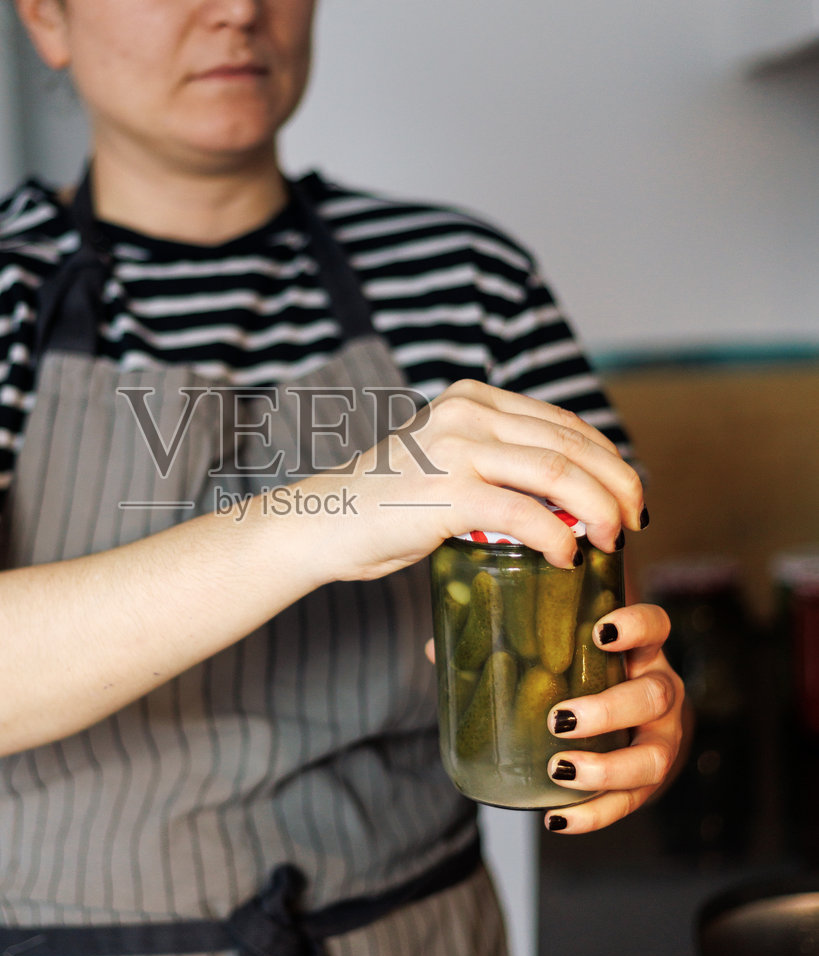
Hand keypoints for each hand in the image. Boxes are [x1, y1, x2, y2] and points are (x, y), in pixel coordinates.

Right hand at [294, 380, 645, 584]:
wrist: (320, 524)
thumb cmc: (385, 505)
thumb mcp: (445, 461)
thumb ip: (495, 461)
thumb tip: (564, 497)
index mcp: (473, 397)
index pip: (563, 423)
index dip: (608, 460)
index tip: (627, 497)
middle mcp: (469, 412)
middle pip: (573, 444)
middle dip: (619, 487)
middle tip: (635, 525)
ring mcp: (457, 449)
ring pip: (560, 473)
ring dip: (600, 512)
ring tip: (612, 543)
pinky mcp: (447, 493)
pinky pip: (526, 514)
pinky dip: (559, 538)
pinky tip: (568, 558)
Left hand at [422, 601, 686, 832]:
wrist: (634, 724)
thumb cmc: (588, 677)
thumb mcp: (566, 654)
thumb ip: (507, 643)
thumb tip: (434, 647)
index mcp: (640, 652)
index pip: (655, 626)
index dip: (635, 626)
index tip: (600, 632)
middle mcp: (662, 693)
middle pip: (653, 697)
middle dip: (608, 709)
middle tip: (559, 718)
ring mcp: (662, 740)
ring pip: (651, 758)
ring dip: (606, 768)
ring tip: (559, 770)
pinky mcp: (649, 783)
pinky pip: (629, 804)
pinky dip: (593, 815)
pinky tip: (557, 819)